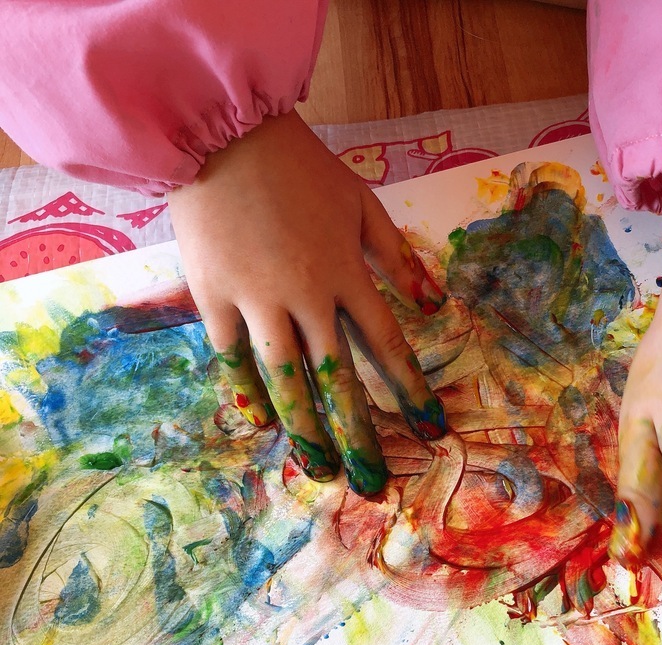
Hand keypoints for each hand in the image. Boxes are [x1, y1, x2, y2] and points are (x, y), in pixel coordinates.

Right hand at [166, 110, 446, 494]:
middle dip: (359, 433)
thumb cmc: (298, 167)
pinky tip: (261, 426)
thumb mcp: (361, 202)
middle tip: (372, 482)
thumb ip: (397, 256)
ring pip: (285, 380)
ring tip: (318, 470)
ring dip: (305, 430)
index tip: (431, 428)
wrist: (222, 134)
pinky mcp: (214, 299)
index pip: (387, 345)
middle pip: (338, 378)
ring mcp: (257, 301)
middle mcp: (306, 297)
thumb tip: (436, 304)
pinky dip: (246, 392)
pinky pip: (232, 357)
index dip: (410, 389)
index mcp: (347, 273)